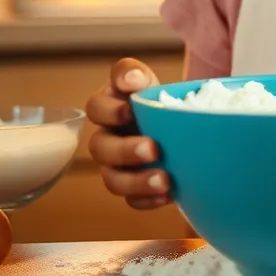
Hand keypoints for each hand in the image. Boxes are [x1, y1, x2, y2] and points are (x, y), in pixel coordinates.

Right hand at [85, 57, 172, 209]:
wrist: (179, 128)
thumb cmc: (155, 100)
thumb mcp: (146, 82)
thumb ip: (135, 75)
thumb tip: (131, 79)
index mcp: (107, 108)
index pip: (96, 108)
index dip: (109, 111)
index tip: (130, 110)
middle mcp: (106, 138)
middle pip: (101, 148)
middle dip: (125, 150)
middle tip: (153, 149)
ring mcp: (116, 166)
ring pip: (113, 179)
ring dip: (137, 181)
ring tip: (165, 180)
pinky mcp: (131, 188)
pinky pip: (131, 200)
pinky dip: (148, 199)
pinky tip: (168, 195)